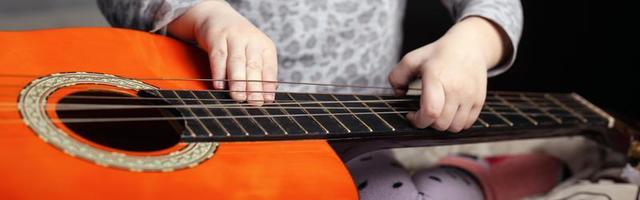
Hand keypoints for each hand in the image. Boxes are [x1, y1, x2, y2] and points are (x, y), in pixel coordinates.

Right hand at [168, 0, 276, 105]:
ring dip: (237, 81)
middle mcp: (252, 40)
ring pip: (237, 61)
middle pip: (254, 66)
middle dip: (254, 87)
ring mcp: (234, 37)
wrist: (217, 16)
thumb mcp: (253, 53)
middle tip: (254, 102)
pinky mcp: (217, 37)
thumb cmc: (238, 42)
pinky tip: (219, 85)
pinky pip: (218, 56)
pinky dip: (218, 72)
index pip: (269, 69)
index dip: (268, 85)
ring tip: (238, 97)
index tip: (267, 101)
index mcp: (265, 47)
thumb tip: (265, 97)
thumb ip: (259, 73)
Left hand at [388, 17, 507, 131]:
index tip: (411, 115)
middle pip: (441, 123)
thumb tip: (398, 94)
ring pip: (454, 127)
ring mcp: (470, 95)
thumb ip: (397, 76)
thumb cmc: (438, 54)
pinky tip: (449, 112)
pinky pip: (467, 124)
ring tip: (437, 112)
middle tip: (423, 112)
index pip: (431, 111)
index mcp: (437, 77)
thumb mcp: (412, 59)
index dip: (418, 121)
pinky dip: (456, 123)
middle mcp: (456, 88)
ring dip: (442, 125)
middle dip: (428, 123)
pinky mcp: (479, 100)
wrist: (469, 46)